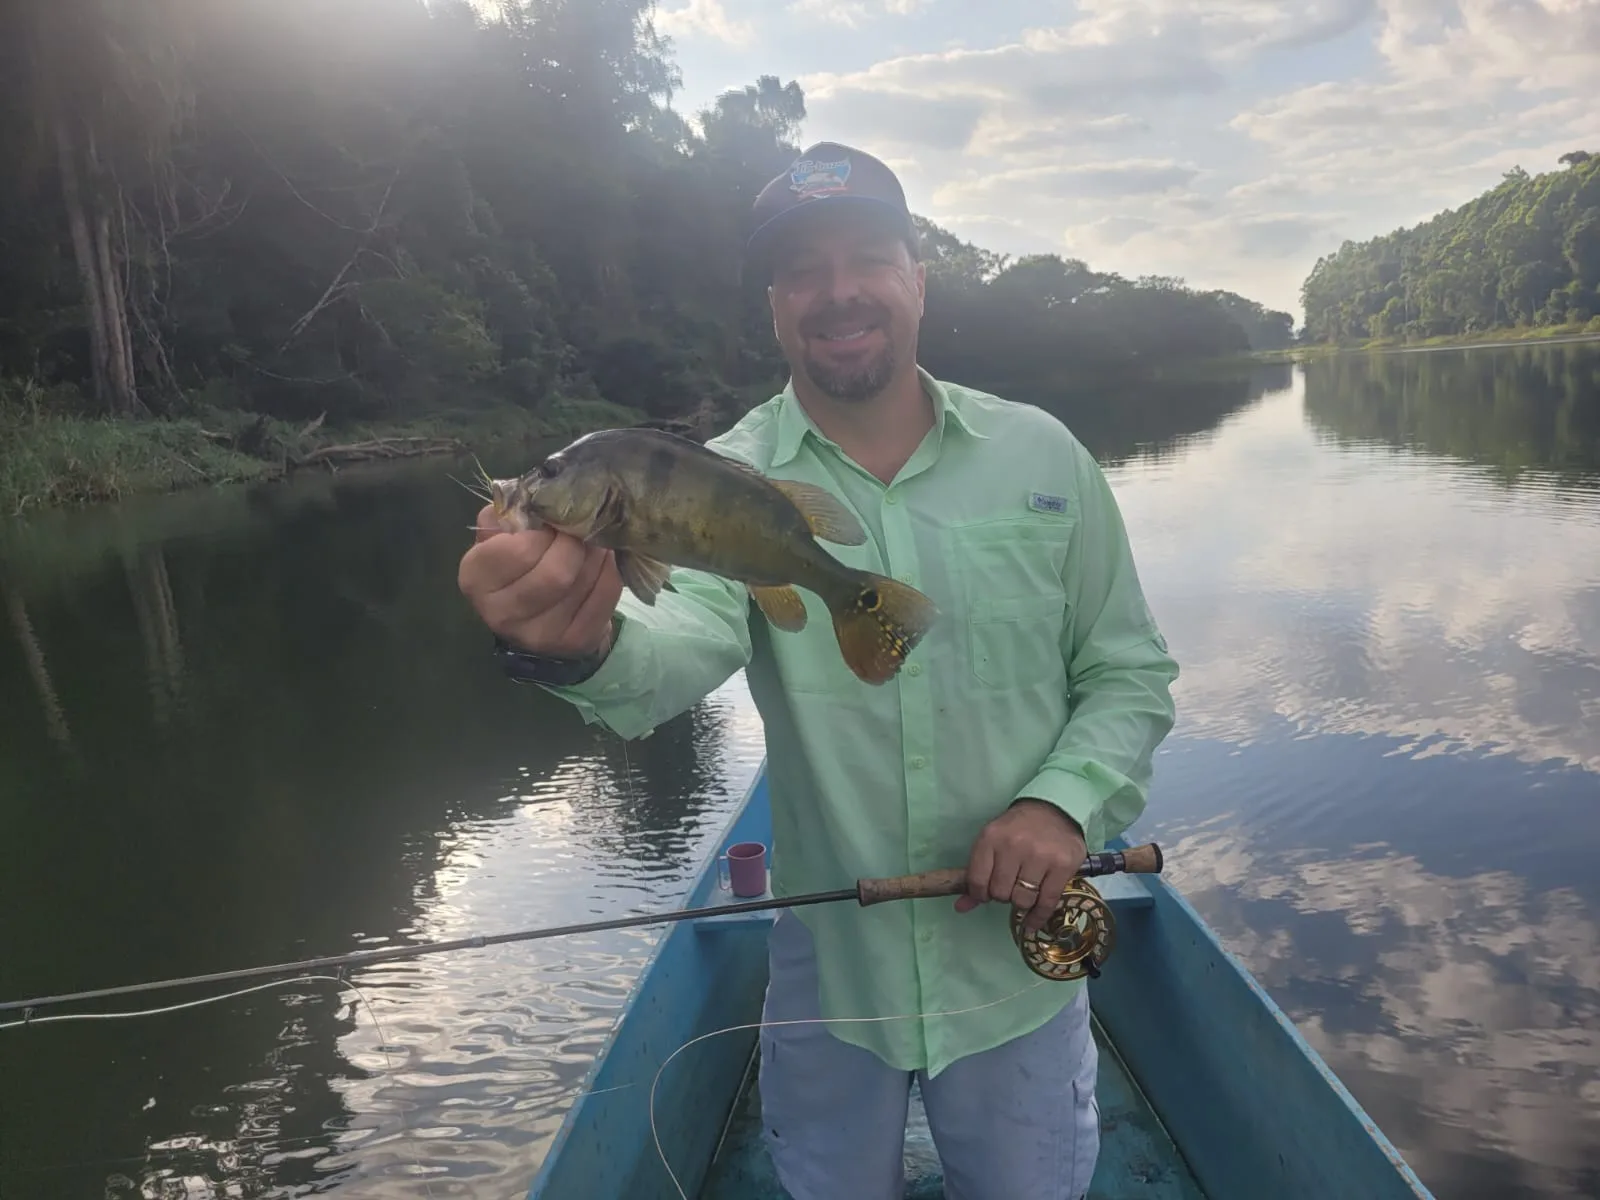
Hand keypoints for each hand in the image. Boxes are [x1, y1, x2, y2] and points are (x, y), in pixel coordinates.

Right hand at [458, 503, 622, 658]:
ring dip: (596, 552)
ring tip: (592, 540)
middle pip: (556, 572)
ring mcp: (540, 634)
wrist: (538, 616)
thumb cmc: (516, 565)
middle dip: (575, 542)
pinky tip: (603, 560)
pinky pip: (605, 595)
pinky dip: (610, 570)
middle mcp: (503, 613)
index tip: (551, 521)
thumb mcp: (500, 534)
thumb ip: (510, 512)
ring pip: (584, 581)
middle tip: (579, 528)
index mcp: (476, 579)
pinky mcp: (575, 642)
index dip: (544, 530)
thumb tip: (539, 497)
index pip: (519, 550)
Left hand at [955, 800, 1087, 934]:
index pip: (977, 881)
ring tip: (1024, 892)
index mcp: (991, 838)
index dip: (980, 894)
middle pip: (1000, 893)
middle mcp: (1014, 845)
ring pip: (1022, 900)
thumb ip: (977, 875)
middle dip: (1003, 896)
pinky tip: (1032, 923)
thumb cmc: (1018, 830)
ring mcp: (1040, 856)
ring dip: (1021, 903)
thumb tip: (961, 907)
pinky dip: (1037, 918)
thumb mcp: (992, 843)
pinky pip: (1047, 902)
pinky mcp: (1062, 866)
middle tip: (1010, 887)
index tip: (986, 894)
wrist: (1054, 810)